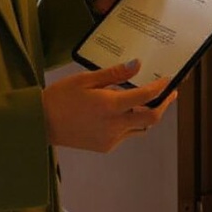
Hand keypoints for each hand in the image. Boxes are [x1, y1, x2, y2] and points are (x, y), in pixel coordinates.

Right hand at [42, 60, 176, 152]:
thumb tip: (137, 64)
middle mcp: (115, 125)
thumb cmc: (61, 97)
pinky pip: (126, 134)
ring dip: (147, 115)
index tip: (169, 80)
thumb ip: (114, 74)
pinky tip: (121, 112)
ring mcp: (111, 139)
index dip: (161, 88)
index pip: (146, 97)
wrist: (41, 124)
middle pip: (152, 118)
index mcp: (110, 106)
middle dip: (163, 105)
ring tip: (147, 100)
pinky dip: (130, 122)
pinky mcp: (105, 146)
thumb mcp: (86, 79)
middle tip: (170, 93)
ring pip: (140, 128)